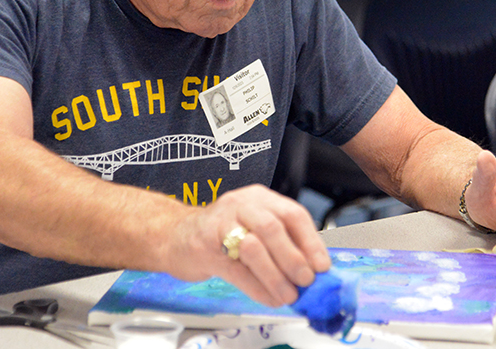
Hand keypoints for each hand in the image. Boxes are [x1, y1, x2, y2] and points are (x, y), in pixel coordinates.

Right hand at [166, 184, 331, 306]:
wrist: (174, 234)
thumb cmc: (220, 232)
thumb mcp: (253, 226)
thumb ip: (281, 242)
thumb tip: (312, 270)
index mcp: (259, 198)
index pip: (293, 213)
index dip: (311, 242)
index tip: (322, 266)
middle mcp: (241, 205)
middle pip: (273, 228)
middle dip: (294, 258)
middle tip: (305, 280)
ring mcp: (220, 224)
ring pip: (254, 247)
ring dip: (276, 276)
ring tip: (288, 294)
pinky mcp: (205, 247)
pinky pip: (236, 270)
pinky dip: (257, 288)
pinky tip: (268, 298)